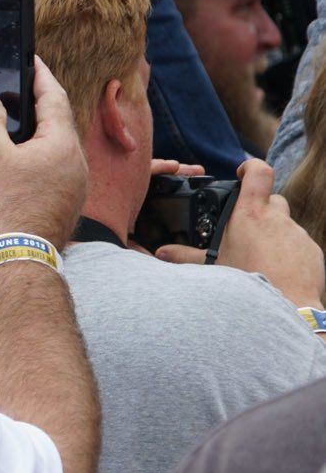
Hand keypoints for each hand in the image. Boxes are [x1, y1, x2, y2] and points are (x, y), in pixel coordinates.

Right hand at [0, 56, 87, 248]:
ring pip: (55, 150)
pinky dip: (37, 163)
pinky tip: (17, 171)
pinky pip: (53, 173)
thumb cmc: (5, 205)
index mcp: (62, 141)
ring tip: (12, 135)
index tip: (31, 59)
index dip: (40, 74)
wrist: (19, 255)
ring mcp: (75, 186)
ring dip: (35, 138)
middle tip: (18, 95)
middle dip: (37, 107)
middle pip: (56, 122)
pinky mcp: (67, 205)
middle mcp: (76, 161)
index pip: (54, 95)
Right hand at [157, 159, 325, 307]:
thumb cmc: (246, 284)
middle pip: (272, 200)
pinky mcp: (311, 250)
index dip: (250, 166)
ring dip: (273, 235)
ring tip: (259, 259)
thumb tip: (161, 253)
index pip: (258, 172)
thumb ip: (185, 257)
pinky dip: (287, 253)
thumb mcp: (211, 268)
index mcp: (250, 215)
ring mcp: (297, 234)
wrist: (285, 306)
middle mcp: (277, 219)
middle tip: (246, 231)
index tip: (242, 173)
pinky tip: (276, 272)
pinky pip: (298, 245)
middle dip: (260, 210)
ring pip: (285, 225)